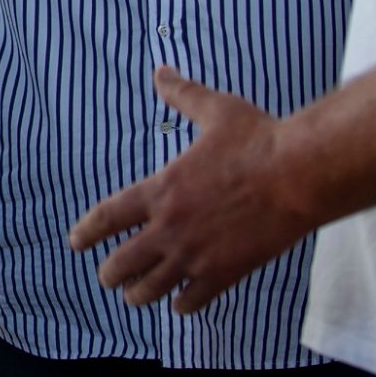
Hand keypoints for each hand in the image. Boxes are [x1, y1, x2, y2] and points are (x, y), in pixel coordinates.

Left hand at [67, 67, 315, 313]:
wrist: (300, 174)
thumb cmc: (259, 140)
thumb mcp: (216, 109)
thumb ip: (183, 95)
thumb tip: (161, 71)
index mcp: (161, 189)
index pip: (107, 216)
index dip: (87, 232)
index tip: (75, 243)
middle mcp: (170, 227)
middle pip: (122, 262)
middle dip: (110, 273)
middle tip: (107, 277)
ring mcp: (196, 255)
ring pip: (151, 288)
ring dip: (139, 294)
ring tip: (134, 296)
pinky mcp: (225, 273)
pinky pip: (192, 301)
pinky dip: (182, 305)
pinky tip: (180, 304)